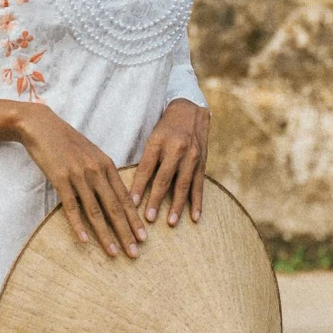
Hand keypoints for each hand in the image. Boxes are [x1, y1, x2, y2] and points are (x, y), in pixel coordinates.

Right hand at [10, 103, 146, 258]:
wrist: (41, 125)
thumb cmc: (66, 141)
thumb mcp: (91, 154)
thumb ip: (102, 173)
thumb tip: (113, 194)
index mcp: (107, 165)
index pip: (124, 198)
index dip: (134, 219)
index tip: (143, 238)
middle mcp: (96, 171)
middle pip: (115, 207)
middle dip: (126, 232)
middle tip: (135, 253)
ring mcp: (79, 175)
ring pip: (96, 210)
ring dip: (106, 234)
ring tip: (114, 253)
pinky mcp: (60, 178)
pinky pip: (71, 206)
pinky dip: (78, 224)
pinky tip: (84, 240)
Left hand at [132, 99, 209, 228]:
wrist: (190, 110)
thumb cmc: (165, 127)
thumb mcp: (152, 137)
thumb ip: (146, 159)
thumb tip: (132, 186)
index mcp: (158, 142)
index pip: (145, 168)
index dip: (138, 187)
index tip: (130, 204)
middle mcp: (176, 149)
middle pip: (164, 178)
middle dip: (156, 200)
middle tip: (148, 219)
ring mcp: (191, 156)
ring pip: (183, 185)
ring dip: (177, 206)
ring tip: (170, 222)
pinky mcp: (202, 162)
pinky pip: (199, 185)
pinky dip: (197, 202)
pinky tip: (194, 217)